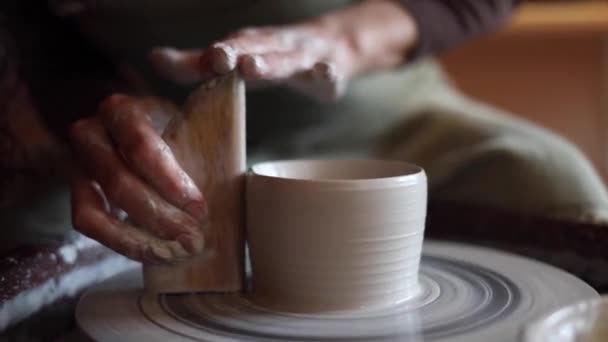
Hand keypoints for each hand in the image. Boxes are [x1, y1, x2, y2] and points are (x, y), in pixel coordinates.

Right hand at [70, 95, 206, 262]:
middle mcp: (91, 135)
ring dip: (137, 240)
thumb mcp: (182, 121)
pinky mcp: (78, 194)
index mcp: (120, 111)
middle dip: (158, 218)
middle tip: (193, 239)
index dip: (170, 181)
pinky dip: (123, 245)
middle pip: (119, 183)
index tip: (199, 208)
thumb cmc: (166, 126)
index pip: (141, 146)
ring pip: (93, 212)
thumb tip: (230, 154)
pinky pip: (91, 226)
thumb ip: (197, 136)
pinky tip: (156, 254)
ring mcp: (79, 166)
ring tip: (175, 254)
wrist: (131, 126)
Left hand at [149, 0, 416, 100]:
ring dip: (268, 62)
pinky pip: (326, 73)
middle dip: (229, 51)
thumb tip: (152, 58)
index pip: (214, 52)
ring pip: (285, 59)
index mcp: (246, 46)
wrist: (333, 48)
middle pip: (248, 47)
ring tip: (251, 66)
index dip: (191, 60)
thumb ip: (197, 63)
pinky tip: (324, 74)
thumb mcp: (238, 57)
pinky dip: (324, 73)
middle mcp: (270, 46)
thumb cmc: (277, 56)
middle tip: (213, 57)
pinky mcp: (326, 73)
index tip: (162, 62)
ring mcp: (300, 57)